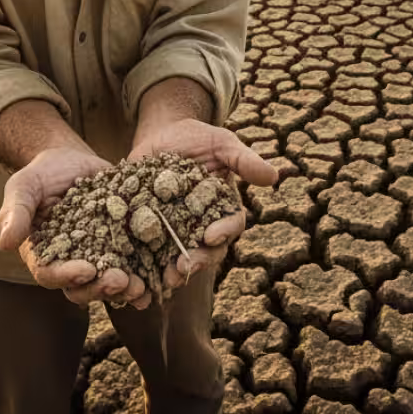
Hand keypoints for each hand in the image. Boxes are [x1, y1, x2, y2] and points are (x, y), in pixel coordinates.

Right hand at [0, 146, 151, 309]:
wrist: (72, 161)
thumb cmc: (41, 175)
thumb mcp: (24, 187)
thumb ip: (15, 213)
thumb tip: (4, 244)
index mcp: (42, 255)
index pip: (50, 274)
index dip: (67, 276)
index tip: (85, 270)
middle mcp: (70, 264)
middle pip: (82, 288)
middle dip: (101, 288)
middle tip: (120, 280)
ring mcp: (97, 258)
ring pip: (108, 285)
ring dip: (125, 290)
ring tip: (140, 287)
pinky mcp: (121, 248)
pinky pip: (132, 268)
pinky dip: (144, 277)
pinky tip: (156, 281)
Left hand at [129, 119, 279, 292]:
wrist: (160, 135)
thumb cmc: (198, 139)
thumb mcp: (222, 144)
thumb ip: (244, 160)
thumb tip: (274, 176)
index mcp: (223, 209)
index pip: (230, 226)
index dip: (224, 233)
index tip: (211, 236)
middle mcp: (202, 226)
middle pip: (206, 250)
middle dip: (198, 260)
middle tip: (185, 268)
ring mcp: (176, 230)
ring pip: (179, 257)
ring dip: (174, 271)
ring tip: (166, 279)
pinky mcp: (149, 230)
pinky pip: (149, 251)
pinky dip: (145, 265)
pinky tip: (138, 275)